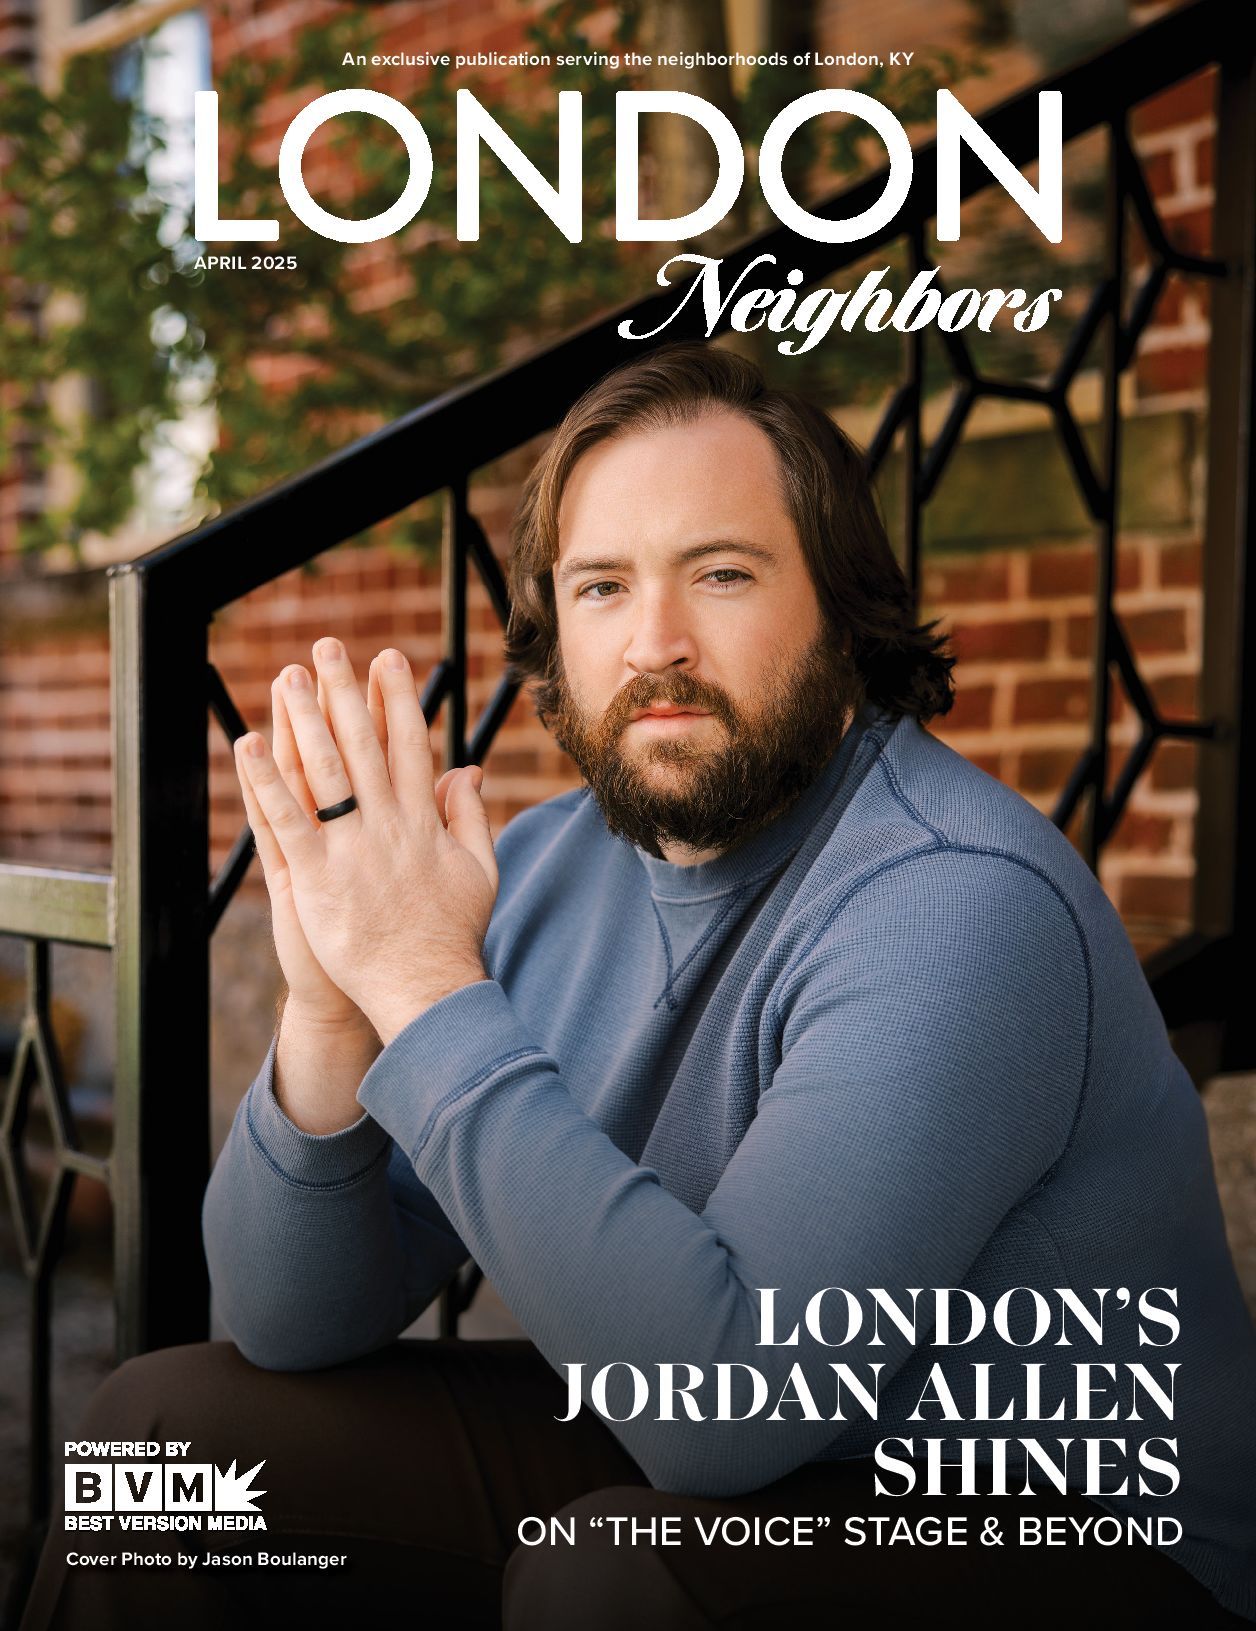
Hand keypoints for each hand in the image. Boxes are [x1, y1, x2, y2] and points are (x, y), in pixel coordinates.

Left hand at [234, 638, 496, 1044]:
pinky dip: (265, 782)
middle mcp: (389, 827)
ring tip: (287, 678)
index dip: (397, 700)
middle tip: (328, 648)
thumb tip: (467, 768)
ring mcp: (351, 852)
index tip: (387, 660)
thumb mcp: (479, 870)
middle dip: (345, 692)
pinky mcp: (316, 879)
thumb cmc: (452, 934)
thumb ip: (470, 816)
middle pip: (364, 747)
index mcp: (425, 822)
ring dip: (303, 721)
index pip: (410, 746)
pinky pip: (287, 821)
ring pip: (324, 772)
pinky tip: (247, 745)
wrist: (425, 988)